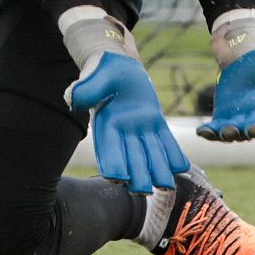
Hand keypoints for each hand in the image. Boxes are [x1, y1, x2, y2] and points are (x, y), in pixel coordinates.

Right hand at [66, 52, 188, 192]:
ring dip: (158, 171)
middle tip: (144, 190)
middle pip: (131, 159)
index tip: (118, 178)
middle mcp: (123, 133)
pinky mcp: (155, 123)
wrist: (118, 64)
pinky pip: (166, 141)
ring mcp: (140, 129)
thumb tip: (72, 100)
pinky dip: (173, 154)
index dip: (112, 164)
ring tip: (166, 186)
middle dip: (137, 176)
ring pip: (151, 154)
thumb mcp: (94, 77)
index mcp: (105, 124)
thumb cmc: (103, 69)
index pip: (107, 150)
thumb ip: (85, 90)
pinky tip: (183, 167)